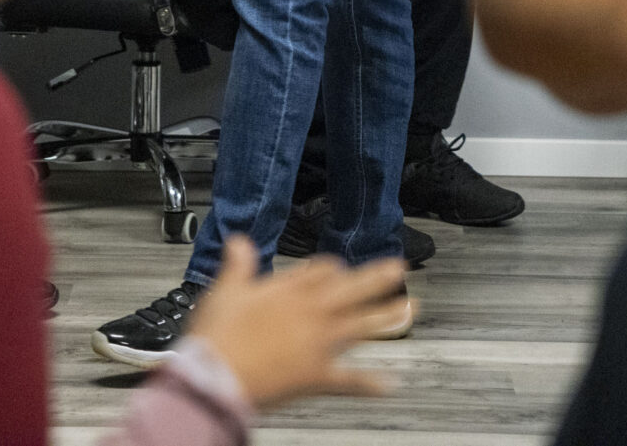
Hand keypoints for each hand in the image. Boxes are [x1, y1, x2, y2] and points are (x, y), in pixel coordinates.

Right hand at [186, 236, 406, 407]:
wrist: (216, 375)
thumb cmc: (218, 336)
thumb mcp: (224, 290)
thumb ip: (238, 264)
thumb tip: (239, 241)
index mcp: (289, 291)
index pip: (321, 270)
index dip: (332, 267)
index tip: (339, 267)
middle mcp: (310, 313)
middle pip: (353, 290)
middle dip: (379, 278)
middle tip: (400, 270)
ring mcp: (318, 344)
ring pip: (362, 327)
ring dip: (388, 319)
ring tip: (410, 312)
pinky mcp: (316, 375)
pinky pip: (350, 380)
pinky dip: (369, 384)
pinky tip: (389, 384)